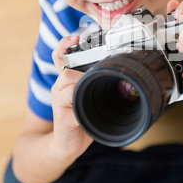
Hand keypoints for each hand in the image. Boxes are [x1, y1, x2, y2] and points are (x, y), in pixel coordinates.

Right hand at [51, 36, 92, 158]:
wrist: (67, 145)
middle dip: (82, 72)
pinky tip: (89, 113)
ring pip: (67, 86)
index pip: (60, 57)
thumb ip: (97, 83)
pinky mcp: (62, 119)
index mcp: (67, 81)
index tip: (75, 37)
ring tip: (92, 93)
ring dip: (82, 88)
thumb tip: (123, 70)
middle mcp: (60, 89)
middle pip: (66, 71)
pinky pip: (72, 109)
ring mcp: (59, 104)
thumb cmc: (82, 118)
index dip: (65, 45)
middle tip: (97, 77)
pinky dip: (83, 109)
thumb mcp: (89, 97)